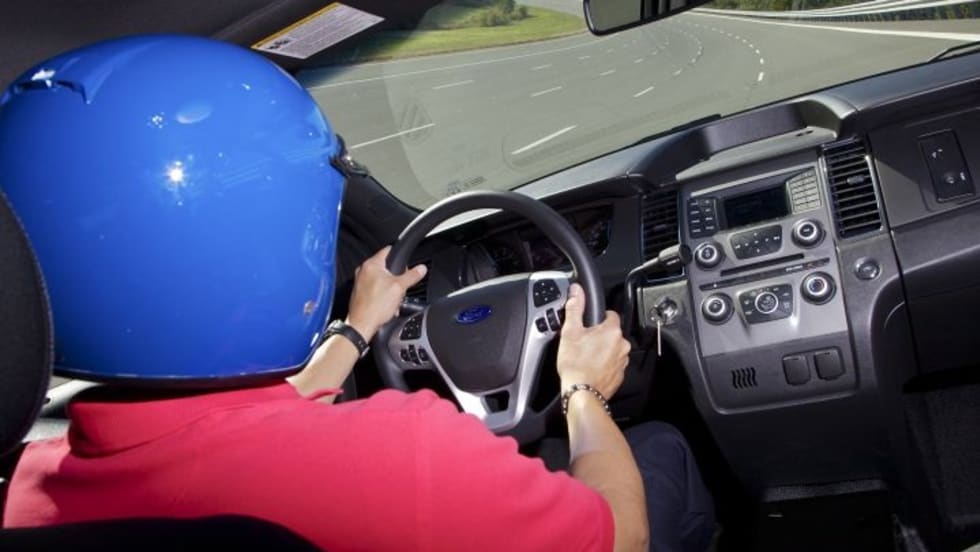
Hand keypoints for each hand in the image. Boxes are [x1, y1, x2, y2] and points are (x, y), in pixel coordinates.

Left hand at [345, 246, 426, 340]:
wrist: (362, 325)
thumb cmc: (375, 306)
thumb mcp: (400, 288)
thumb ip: (412, 276)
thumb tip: (421, 268)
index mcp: (371, 265)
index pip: (388, 250)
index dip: (399, 255)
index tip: (405, 262)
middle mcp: (363, 271)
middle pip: (386, 267)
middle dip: (396, 277)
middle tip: (401, 286)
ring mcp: (360, 282)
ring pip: (381, 280)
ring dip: (390, 288)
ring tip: (393, 299)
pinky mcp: (360, 293)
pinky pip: (375, 290)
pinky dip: (382, 295)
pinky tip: (387, 305)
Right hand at [556, 283, 629, 399]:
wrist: (581, 393)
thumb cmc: (576, 364)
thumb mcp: (570, 331)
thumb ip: (575, 308)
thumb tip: (577, 291)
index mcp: (612, 331)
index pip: (610, 314)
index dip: (597, 318)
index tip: (588, 325)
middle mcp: (622, 345)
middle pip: (611, 333)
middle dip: (598, 336)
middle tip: (582, 343)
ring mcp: (622, 361)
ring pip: (612, 349)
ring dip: (602, 351)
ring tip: (585, 357)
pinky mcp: (619, 376)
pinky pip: (612, 364)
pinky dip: (603, 365)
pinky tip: (590, 368)